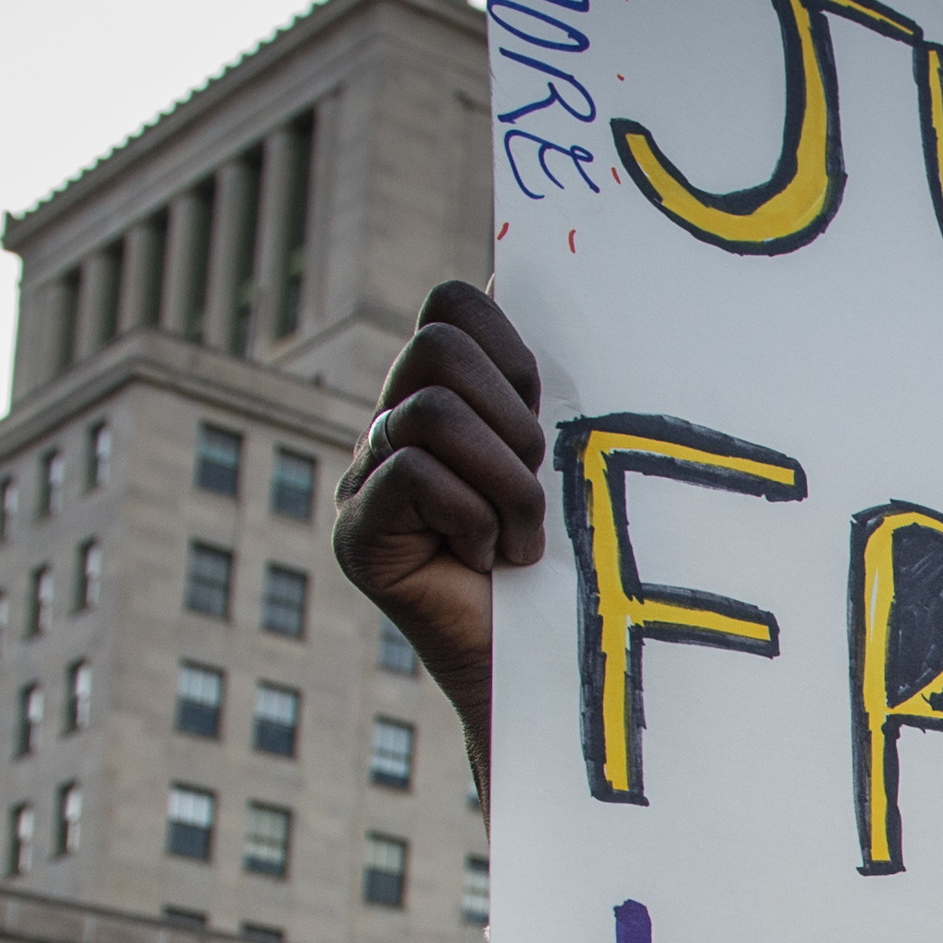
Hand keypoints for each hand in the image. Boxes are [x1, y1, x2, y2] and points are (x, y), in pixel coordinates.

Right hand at [334, 281, 545, 794]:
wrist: (565, 676)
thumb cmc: (587, 565)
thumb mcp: (582, 458)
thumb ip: (555, 380)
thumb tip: (525, 267)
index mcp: (452, 395)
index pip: (453, 303)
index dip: (510, 341)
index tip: (548, 409)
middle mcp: (396, 426)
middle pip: (436, 344)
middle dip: (510, 415)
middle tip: (536, 486)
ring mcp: (366, 479)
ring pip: (427, 409)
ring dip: (501, 478)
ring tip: (522, 537)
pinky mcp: (355, 534)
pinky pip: (410, 471)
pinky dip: (471, 517)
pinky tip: (489, 564)